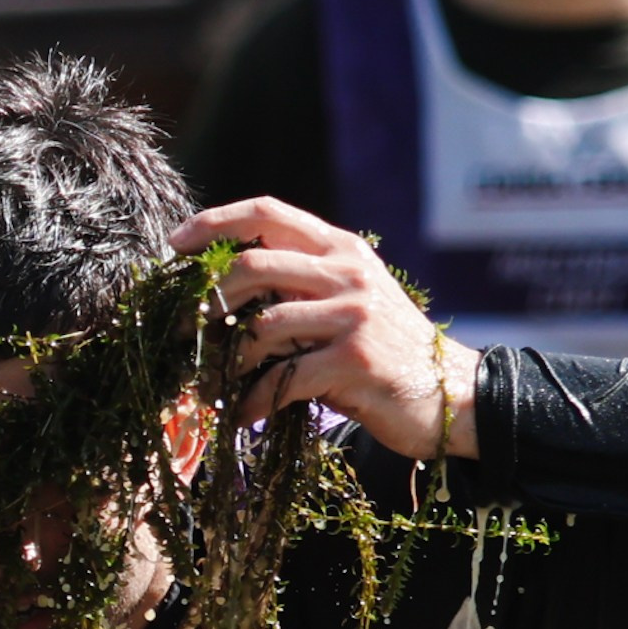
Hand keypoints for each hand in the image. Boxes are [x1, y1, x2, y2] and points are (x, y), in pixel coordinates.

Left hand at [168, 198, 479, 463]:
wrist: (452, 395)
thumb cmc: (387, 354)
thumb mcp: (352, 301)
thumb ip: (303, 285)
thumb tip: (223, 291)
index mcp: (340, 249)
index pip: (266, 213)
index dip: (214, 224)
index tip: (175, 246)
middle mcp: (347, 273)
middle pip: (252, 267)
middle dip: (204, 303)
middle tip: (178, 333)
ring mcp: (353, 316)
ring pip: (260, 328)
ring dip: (223, 364)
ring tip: (208, 387)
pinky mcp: (354, 362)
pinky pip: (281, 380)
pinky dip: (251, 402)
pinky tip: (240, 415)